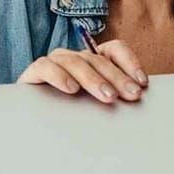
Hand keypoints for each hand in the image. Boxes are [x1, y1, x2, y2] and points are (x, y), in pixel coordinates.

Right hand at [17, 39, 147, 103]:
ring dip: (93, 79)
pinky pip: (46, 66)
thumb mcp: (93, 105)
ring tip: (107, 96)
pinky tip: (71, 88)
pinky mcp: (34, 73)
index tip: (142, 82)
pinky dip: (59, 76)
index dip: (129, 62)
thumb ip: (112, 97)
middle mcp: (74, 58)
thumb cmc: (68, 114)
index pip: (114, 49)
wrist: (31, 125)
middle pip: (98, 59)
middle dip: (117, 77)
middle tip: (131, 95)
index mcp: (92, 61)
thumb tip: (138, 99)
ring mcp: (54, 63)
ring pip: (75, 61)